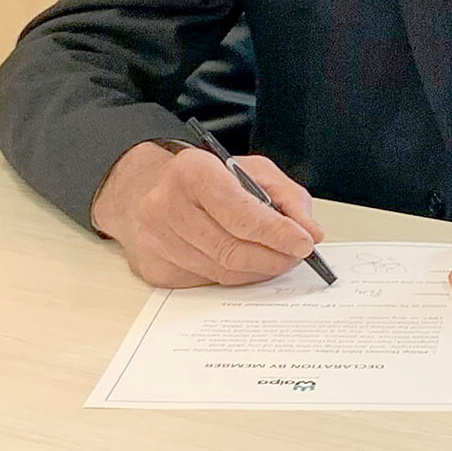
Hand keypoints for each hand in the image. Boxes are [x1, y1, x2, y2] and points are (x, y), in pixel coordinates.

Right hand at [91, 141, 323, 287]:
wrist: (141, 189)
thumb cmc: (201, 177)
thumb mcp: (249, 168)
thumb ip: (286, 195)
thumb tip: (310, 231)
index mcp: (193, 172)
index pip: (242, 213)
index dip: (277, 233)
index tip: (304, 243)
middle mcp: (167, 206)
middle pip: (231, 248)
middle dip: (273, 257)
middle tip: (296, 257)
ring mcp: (157, 241)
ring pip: (221, 271)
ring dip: (257, 270)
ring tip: (277, 260)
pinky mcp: (154, 268)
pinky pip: (206, 282)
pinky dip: (234, 277)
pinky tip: (245, 265)